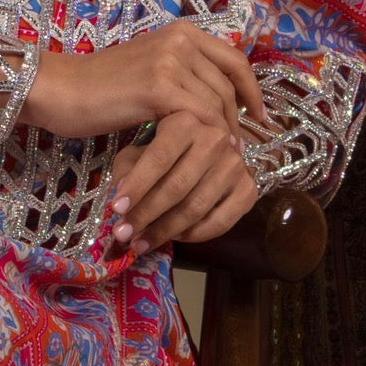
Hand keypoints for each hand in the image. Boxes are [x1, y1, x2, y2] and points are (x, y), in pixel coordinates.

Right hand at [20, 19, 264, 140]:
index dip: (252, 90)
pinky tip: (201, 158)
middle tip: (239, 148)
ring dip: (222, 135)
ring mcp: (170, 61)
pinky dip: (204, 140)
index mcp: (181, 32)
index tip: (260, 117)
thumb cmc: (97, 88)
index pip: (234, 60)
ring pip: (216, 104)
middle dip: (238, 119)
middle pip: (228, 85)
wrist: (59, 90)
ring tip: (221, 159)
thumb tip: (217, 104)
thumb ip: (182, 76)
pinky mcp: (158, 87)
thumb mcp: (148, 70)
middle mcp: (180, 39)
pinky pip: (198, 118)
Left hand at [107, 112, 258, 250]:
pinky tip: (175, 238)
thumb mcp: (136, 155)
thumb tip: (123, 197)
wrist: (201, 155)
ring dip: (165, 231)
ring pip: (196, 207)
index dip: (137, 185)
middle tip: (123, 234)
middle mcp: (215, 138)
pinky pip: (221, 222)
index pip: (159, 157)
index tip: (116, 209)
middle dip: (146, 214)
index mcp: (185, 122)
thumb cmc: (159, 154)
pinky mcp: (249, 189)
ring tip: (141, 243)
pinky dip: (195, 235)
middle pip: (177, 186)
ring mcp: (235, 164)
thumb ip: (127, 171)